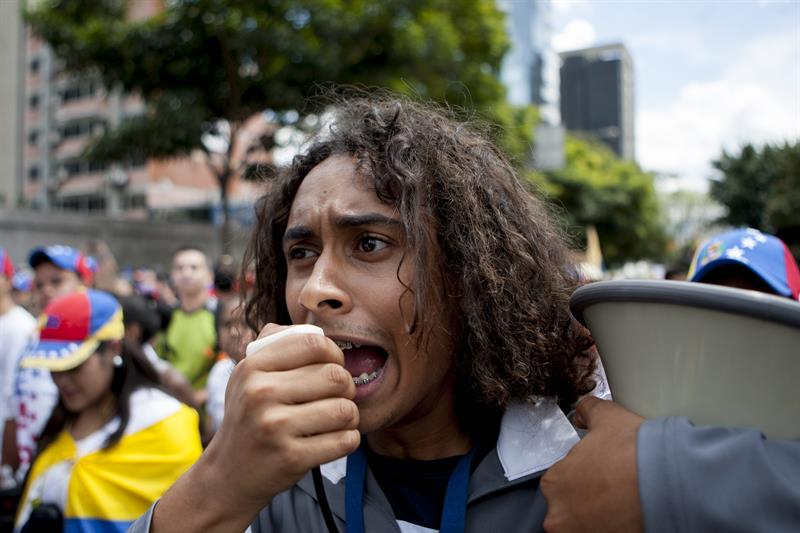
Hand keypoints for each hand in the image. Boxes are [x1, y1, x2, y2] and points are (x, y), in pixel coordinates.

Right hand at [152, 324, 359, 531]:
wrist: (228, 473)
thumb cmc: (249, 415)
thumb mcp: (248, 374)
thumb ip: (275, 343)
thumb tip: (314, 328)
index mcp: (253, 367)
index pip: (315, 344)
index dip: (335, 354)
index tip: (332, 366)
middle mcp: (260, 394)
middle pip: (336, 376)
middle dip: (347, 387)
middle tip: (338, 396)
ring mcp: (275, 427)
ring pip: (344, 409)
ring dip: (350, 416)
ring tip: (336, 419)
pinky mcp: (290, 458)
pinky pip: (344, 440)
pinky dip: (348, 439)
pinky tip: (334, 439)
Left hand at [541, 397, 644, 532]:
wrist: (670, 482)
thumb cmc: (637, 453)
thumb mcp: (607, 417)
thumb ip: (587, 411)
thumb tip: (582, 411)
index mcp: (554, 483)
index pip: (562, 480)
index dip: (586, 474)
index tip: (604, 474)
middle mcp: (559, 515)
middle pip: (571, 506)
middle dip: (591, 498)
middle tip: (615, 489)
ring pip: (586, 525)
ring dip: (601, 516)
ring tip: (624, 504)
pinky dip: (615, 528)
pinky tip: (630, 517)